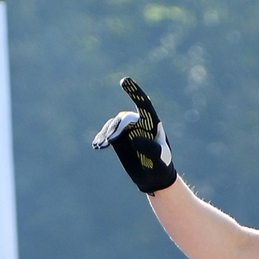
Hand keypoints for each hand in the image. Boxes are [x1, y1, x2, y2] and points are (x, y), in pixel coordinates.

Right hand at [92, 77, 177, 193]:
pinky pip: (107, 134)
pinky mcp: (118, 138)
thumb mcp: (159, 158)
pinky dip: (102, 138)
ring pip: (113, 126)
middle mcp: (139, 122)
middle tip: (109, 141)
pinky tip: (98, 146)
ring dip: (107, 134)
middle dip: (115, 128)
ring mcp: (127, 130)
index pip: (143, 103)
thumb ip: (150, 148)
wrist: (153, 177)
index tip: (125, 81)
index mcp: (152, 122)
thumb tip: (134, 138)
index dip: (134, 92)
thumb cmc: (161, 166)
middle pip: (124, 119)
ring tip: (102, 145)